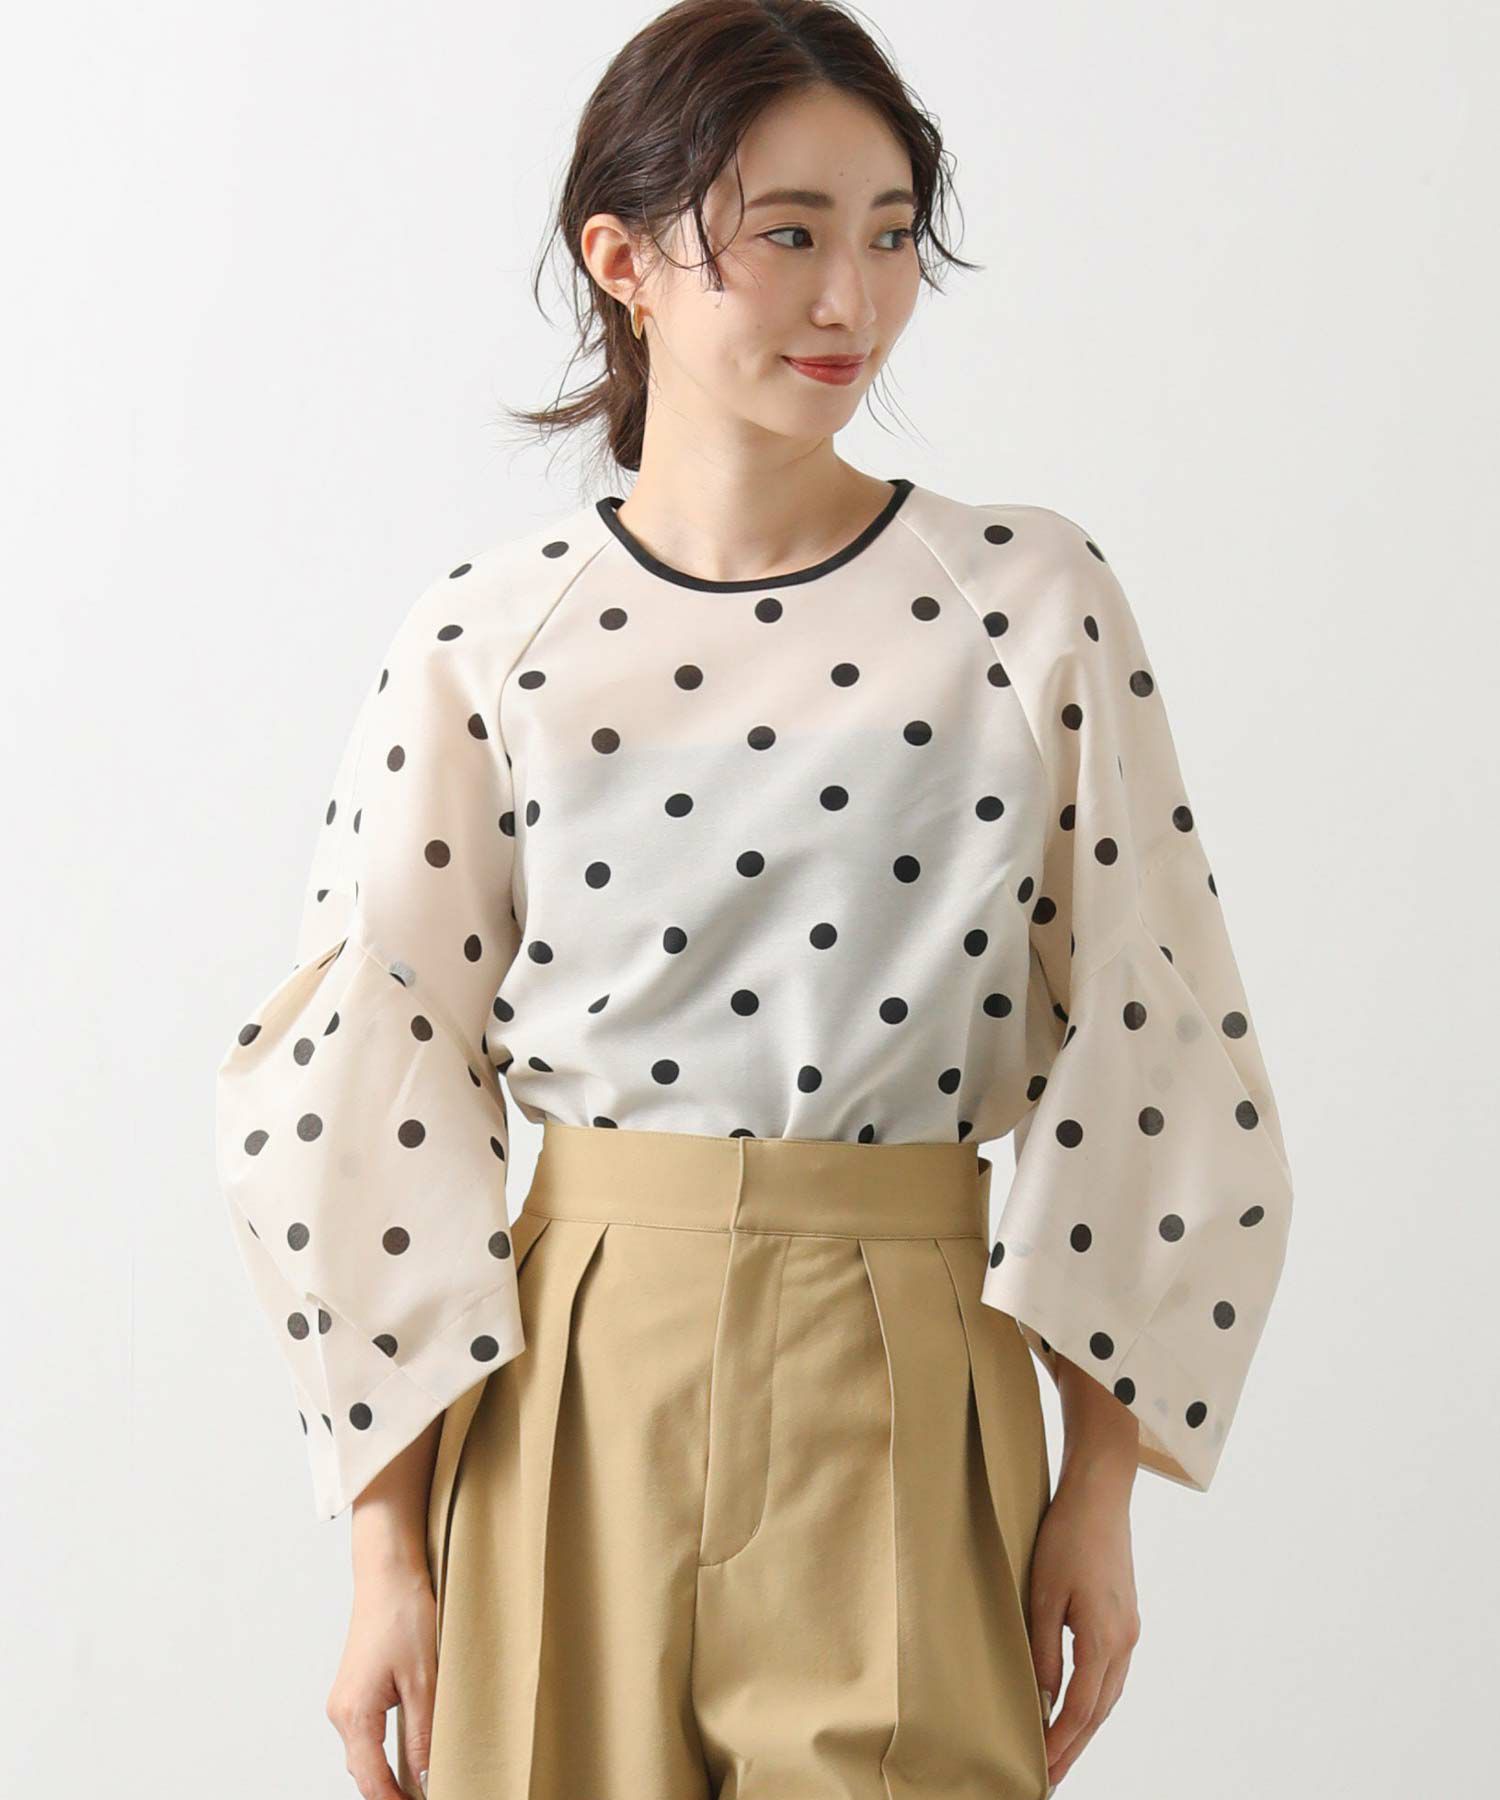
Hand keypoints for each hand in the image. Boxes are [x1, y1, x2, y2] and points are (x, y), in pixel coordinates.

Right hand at [325, 1559, 437, 1797]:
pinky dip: (383, 1752)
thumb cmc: (405, 1618)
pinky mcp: (353, 1691)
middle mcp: (341, 1712)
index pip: (373, 1781)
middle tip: (425, 1796)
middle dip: (391, 1794)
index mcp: (354, 1715)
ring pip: (364, 1755)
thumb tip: (425, 1779)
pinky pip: (365, 1735)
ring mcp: (344, 1701)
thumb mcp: (424, 1680)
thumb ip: (424, 1735)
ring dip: (386, 1774)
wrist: (388, 1575)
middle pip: (364, 1773)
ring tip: (419, 1786)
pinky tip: (406, 1755)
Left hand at [1028, 1471, 1141, 1787]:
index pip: (1081, 1709)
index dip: (1060, 1743)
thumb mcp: (1044, 1593)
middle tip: (1051, 1779)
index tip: (1041, 1769)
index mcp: (1104, 1639)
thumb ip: (1043, 1650)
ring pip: (1109, 1696)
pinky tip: (1080, 1707)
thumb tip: (1041, 1700)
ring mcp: (1130, 1630)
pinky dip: (1095, 1700)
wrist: (1100, 1494)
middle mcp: (1124, 1642)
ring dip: (1086, 1727)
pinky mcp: (1126, 1618)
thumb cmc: (1066, 1537)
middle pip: (1100, 1711)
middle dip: (1075, 1747)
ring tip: (1061, 1752)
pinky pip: (1112, 1674)